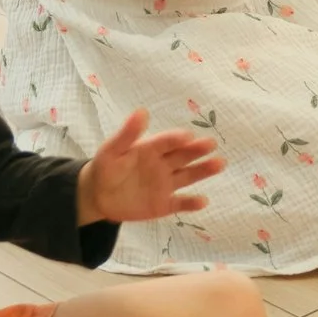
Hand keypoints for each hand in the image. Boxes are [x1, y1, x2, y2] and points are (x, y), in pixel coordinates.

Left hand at [79, 107, 225, 223]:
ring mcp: (165, 184)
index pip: (166, 142)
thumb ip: (127, 134)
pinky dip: (191, 203)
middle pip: (183, 156)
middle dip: (197, 150)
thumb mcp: (112, 150)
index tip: (188, 136)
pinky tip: (203, 201)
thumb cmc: (106, 167)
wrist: (98, 195)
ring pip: (188, 176)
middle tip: (211, 144)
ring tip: (219, 163)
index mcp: (151, 148)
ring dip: (203, 170)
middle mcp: (163, 164)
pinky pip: (180, 203)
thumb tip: (142, 111)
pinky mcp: (164, 204)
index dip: (176, 138)